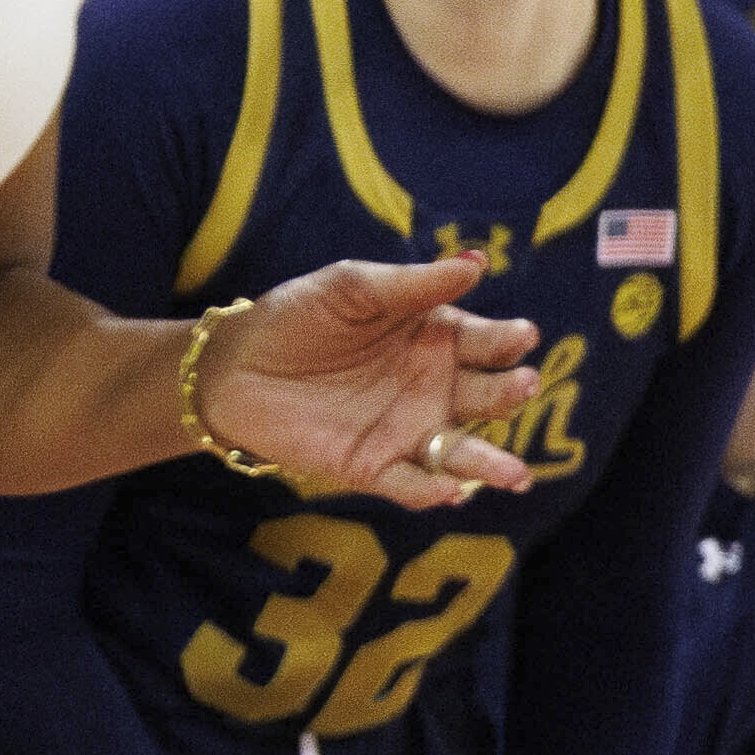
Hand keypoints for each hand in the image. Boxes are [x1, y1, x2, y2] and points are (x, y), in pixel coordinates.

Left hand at [200, 256, 544, 508]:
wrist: (232, 369)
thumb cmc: (296, 318)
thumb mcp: (350, 287)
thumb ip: (413, 282)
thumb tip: (477, 262)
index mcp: (437, 338)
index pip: (487, 341)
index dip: (508, 340)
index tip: (521, 336)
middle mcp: (435, 387)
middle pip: (488, 396)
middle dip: (511, 393)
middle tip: (523, 385)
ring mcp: (409, 430)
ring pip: (463, 452)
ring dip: (492, 465)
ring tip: (516, 475)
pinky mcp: (376, 467)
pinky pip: (413, 485)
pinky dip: (433, 492)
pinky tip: (448, 491)